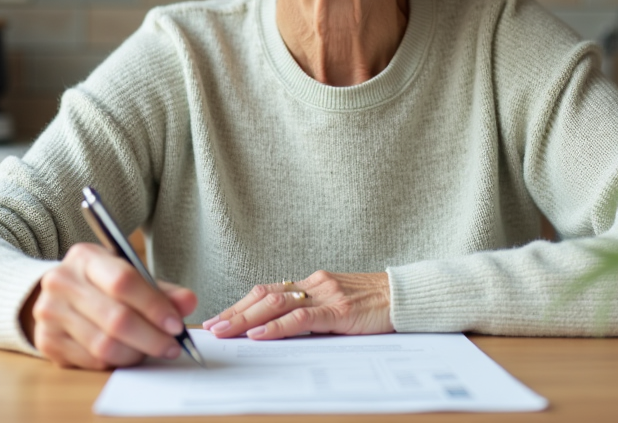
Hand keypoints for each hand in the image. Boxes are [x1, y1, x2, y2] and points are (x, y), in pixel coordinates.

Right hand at [20, 242, 197, 369]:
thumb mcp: (128, 274)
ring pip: (104, 345)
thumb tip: (188, 302)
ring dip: (137, 353)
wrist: (58, 294)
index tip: (176, 324)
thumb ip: (159, 290)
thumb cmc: (100, 284)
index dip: (154, 306)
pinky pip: (92, 361)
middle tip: (173, 345)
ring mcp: (50, 313)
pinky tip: (128, 354)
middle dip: (152, 337)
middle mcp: (61, 282)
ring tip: (153, 350)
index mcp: (85, 257)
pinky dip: (117, 362)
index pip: (123, 281)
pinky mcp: (47, 341)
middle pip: (115, 318)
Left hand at [202, 270, 392, 340]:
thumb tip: (283, 331)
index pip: (267, 291)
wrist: (405, 296)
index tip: (221, 318)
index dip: (241, 305)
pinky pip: (302, 318)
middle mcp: (314, 284)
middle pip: (264, 295)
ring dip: (246, 319)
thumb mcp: (338, 306)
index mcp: (312, 283)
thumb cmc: (374, 305)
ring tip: (225, 331)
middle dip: (235, 312)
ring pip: (276, 303)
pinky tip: (260, 334)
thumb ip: (314, 314)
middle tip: (212, 326)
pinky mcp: (338, 310)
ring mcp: (325, 295)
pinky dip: (277, 326)